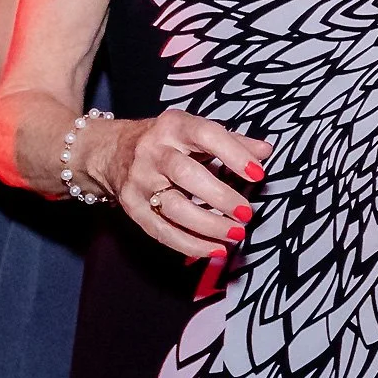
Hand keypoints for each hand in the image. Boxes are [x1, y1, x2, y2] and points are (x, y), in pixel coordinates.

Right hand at [90, 111, 269, 258]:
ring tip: (235, 234)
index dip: (233, 154)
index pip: (205, 134)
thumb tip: (265, 151)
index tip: (257, 175)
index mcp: (173, 126)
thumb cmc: (165, 142)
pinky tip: (214, 250)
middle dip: (219, 196)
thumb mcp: (194, 131)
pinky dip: (189, 245)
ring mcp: (139, 181)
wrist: (112, 152)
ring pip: (173, 207)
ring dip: (208, 226)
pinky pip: (161, 231)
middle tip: (246, 214)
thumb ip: (231, 141)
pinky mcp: (132, 207)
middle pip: (185, 174)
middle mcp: (152, 151)